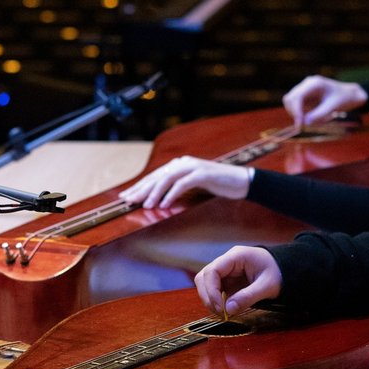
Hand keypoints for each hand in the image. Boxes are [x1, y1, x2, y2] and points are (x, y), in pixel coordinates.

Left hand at [118, 156, 250, 208]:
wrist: (242, 181)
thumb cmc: (218, 185)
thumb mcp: (194, 186)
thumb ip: (178, 188)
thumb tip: (160, 199)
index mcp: (180, 165)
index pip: (155, 176)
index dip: (139, 186)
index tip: (126, 197)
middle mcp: (184, 163)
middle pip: (157, 176)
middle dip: (141, 189)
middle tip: (128, 200)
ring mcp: (193, 167)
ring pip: (167, 179)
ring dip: (155, 193)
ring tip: (146, 205)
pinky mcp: (203, 174)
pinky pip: (183, 184)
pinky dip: (172, 195)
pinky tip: (165, 205)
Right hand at [195, 245, 282, 316]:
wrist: (286, 270)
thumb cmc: (278, 273)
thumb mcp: (267, 286)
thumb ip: (248, 297)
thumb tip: (228, 310)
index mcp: (236, 257)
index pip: (212, 271)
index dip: (211, 290)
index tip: (220, 307)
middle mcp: (227, 262)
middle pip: (204, 276)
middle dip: (208, 296)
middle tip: (220, 312)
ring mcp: (226, 271)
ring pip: (205, 283)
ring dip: (210, 299)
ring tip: (222, 312)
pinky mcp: (227, 280)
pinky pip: (214, 289)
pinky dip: (216, 300)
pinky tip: (225, 309)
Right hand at [282, 75, 368, 127]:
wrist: (350, 95)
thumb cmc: (344, 98)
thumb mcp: (334, 107)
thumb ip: (320, 115)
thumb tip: (305, 123)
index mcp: (314, 84)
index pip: (296, 97)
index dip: (296, 111)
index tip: (300, 124)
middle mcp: (307, 84)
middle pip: (290, 99)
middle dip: (294, 113)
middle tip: (303, 126)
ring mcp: (305, 90)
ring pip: (291, 103)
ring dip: (297, 114)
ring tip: (311, 122)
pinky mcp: (305, 96)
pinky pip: (297, 107)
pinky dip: (301, 114)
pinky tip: (313, 118)